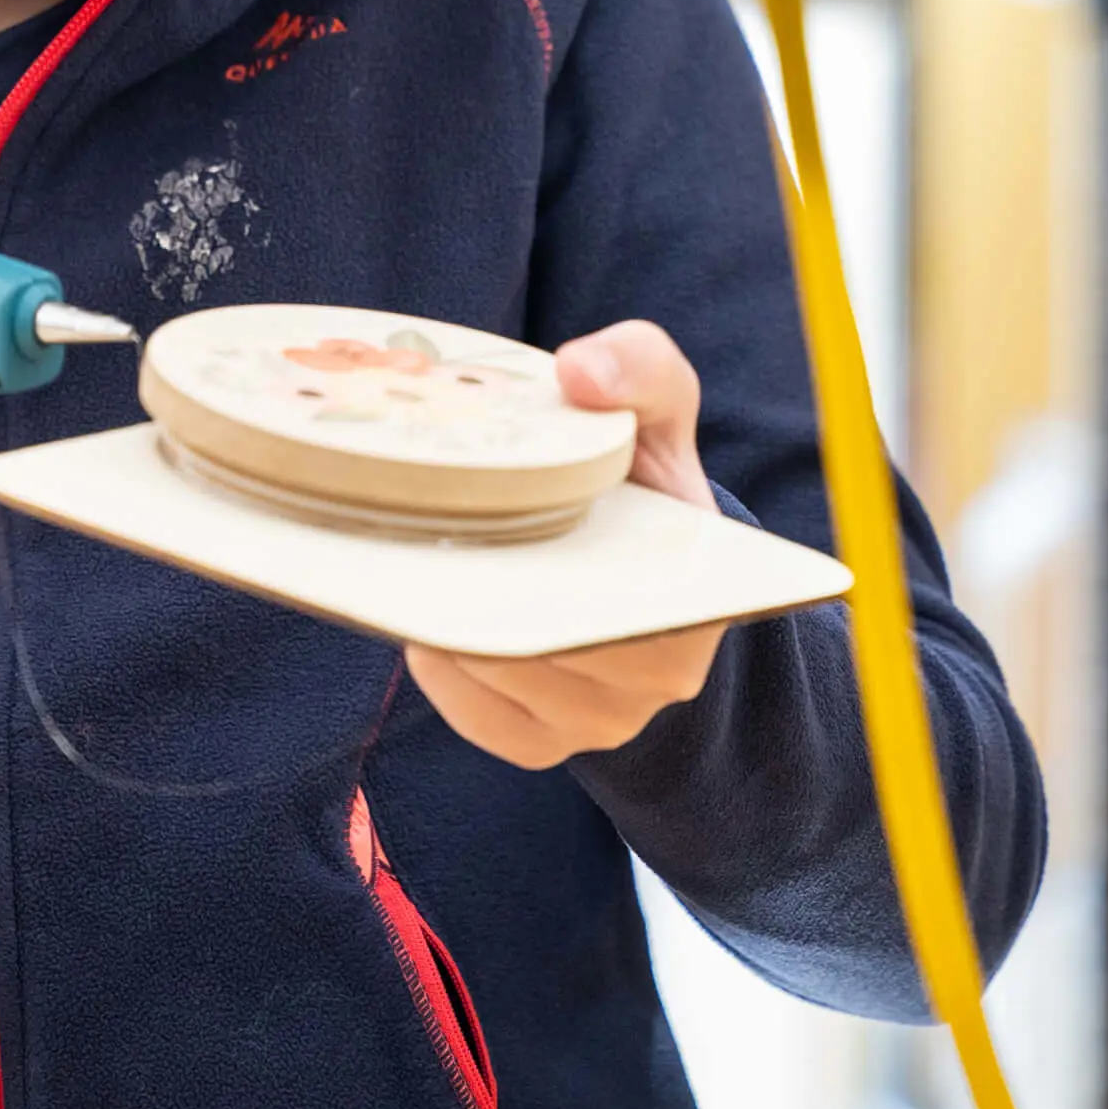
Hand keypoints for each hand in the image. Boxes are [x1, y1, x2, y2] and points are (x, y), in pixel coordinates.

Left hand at [404, 320, 727, 768]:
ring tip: (408, 568)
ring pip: (510, 681)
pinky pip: (483, 719)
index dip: (569, 571)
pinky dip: (444, 675)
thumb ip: (638, 365)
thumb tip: (579, 373)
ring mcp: (604, 717)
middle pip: (556, 646)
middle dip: (488, 594)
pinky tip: (421, 622)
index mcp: (700, 590)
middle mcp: (662, 670)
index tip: (514, 521)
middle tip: (424, 535)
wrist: (624, 542)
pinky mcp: (546, 742)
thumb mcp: (655, 400)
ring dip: (453, 628)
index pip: (644, 605)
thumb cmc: (637, 465)